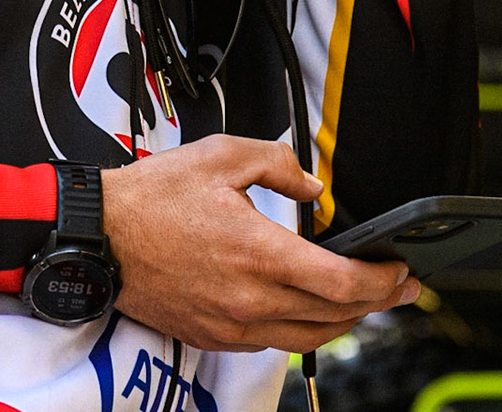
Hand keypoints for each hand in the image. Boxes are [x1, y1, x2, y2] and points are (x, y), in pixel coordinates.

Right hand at [101, 135, 417, 352]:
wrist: (99, 237)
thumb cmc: (150, 199)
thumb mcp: (220, 156)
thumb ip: (277, 164)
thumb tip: (312, 187)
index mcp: (259, 253)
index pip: (344, 283)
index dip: (384, 281)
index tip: (402, 272)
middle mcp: (250, 299)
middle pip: (336, 316)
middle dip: (378, 302)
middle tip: (400, 288)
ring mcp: (232, 325)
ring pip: (309, 339)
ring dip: (344, 323)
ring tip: (362, 303)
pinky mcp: (213, 337)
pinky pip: (273, 344)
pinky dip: (302, 330)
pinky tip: (307, 311)